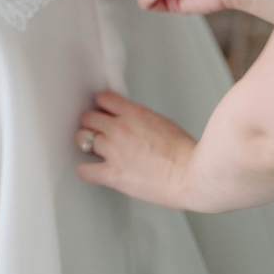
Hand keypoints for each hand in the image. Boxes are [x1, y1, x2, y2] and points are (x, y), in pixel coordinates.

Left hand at [76, 90, 194, 206]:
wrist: (191, 174)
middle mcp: (121, 129)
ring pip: (82, 139)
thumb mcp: (162, 122)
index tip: (103, 113)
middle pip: (88, 118)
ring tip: (95, 150)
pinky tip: (94, 170)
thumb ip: (140, 120)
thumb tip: (129, 122)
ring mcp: (114, 151)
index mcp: (135, 113)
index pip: (103, 98)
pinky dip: (86, 170)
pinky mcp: (112, 174)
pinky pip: (84, 170)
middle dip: (91, 124)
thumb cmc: (183, 153)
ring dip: (88, 145)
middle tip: (96, 132)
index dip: (102, 106)